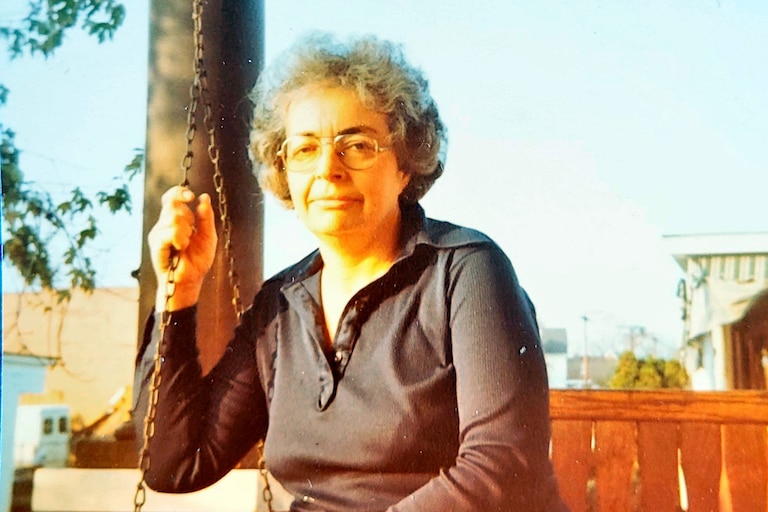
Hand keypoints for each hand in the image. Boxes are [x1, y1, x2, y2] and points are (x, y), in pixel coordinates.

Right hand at [148, 186, 216, 310]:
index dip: (179, 192)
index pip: (171, 197)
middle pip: (173, 204)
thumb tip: (204, 197)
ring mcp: (158, 233)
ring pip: (174, 218)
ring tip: (184, 245)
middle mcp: (164, 224)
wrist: (190, 280)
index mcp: (175, 220)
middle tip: (190, 235)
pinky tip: (179, 248)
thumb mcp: (208, 236)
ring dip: (186, 232)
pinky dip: (179, 239)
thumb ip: (206, 217)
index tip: (190, 197)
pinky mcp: (155, 243)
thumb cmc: (197, 260)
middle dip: (188, 218)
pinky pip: (170, 231)